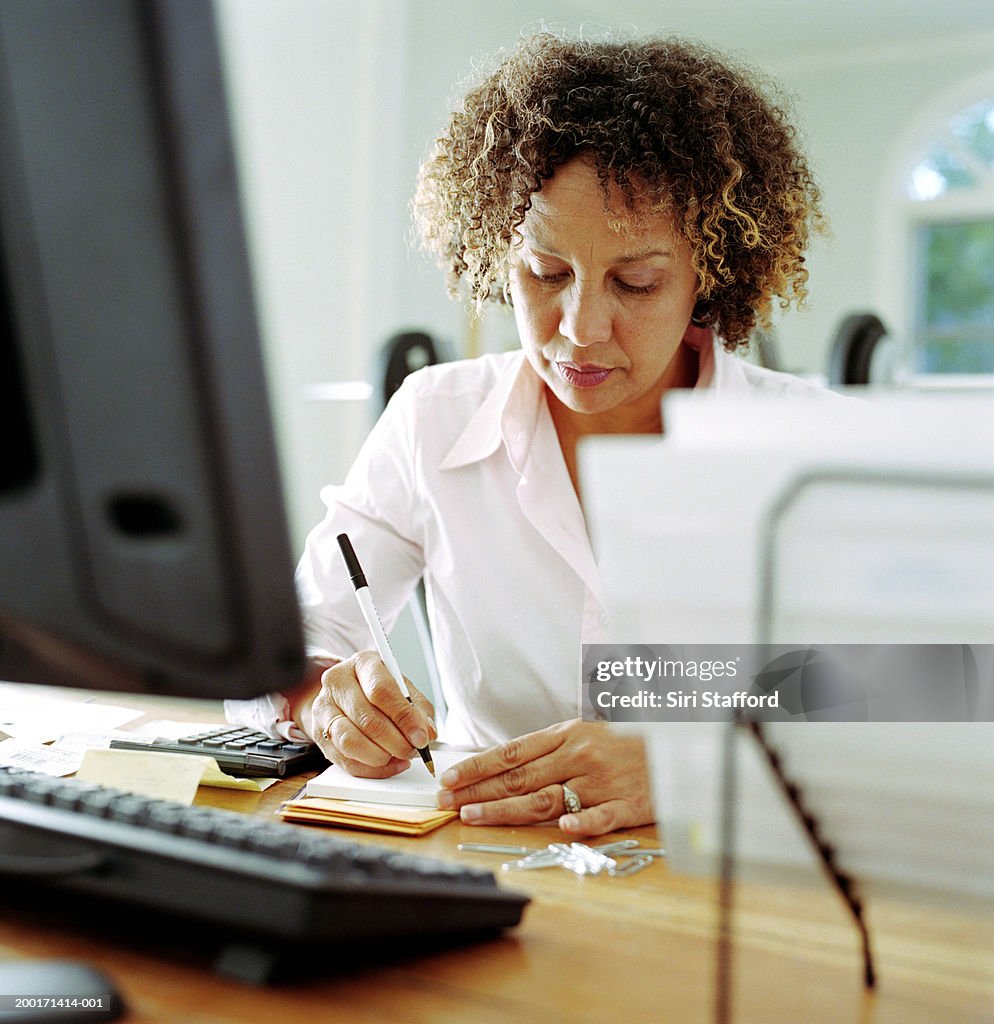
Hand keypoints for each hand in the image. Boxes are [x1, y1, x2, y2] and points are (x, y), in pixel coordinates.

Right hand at [309, 651, 436, 777]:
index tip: (421, 737)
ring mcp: (323, 708)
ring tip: (398, 756)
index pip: (381, 690)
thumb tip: (427, 732)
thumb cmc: (379, 689)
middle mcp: (337, 682)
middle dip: (396, 741)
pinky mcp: (318, 734)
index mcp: (363, 663)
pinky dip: (372, 768)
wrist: (346, 693)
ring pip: (351, 742)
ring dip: (381, 757)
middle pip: (367, 719)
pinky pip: (345, 760)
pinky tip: (388, 764)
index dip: (404, 717)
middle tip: (413, 750)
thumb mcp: (403, 689)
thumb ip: (419, 709)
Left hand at [436, 720, 653, 836]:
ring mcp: (602, 780)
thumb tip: (505, 766)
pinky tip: (563, 829)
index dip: (478, 766)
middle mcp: (579, 756)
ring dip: (506, 808)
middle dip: (478, 790)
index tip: (450, 777)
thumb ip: (550, 750)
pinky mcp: (628, 803)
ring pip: (547, 797)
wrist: (678, 744)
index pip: (512, 752)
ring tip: (472, 815)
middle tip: (445, 800)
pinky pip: (603, 815)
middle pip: (520, 777)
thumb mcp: (586, 732)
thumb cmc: (627, 741)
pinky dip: (583, 823)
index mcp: (566, 736)